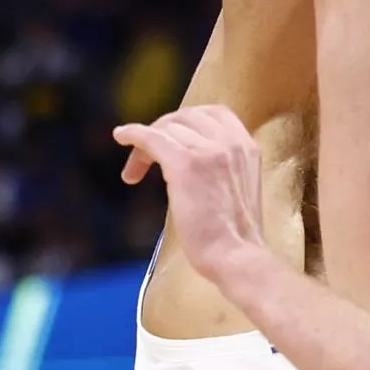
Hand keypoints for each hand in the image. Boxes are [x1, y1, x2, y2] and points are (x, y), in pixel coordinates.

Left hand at [115, 106, 271, 298]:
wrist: (235, 256)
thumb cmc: (233, 237)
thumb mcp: (238, 189)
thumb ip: (223, 168)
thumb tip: (193, 165)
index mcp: (247, 147)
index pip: (215, 113)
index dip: (188, 121)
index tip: (173, 137)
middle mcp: (230, 142)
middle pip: (186, 117)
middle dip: (164, 132)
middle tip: (147, 158)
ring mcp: (209, 150)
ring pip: (167, 128)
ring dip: (145, 145)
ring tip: (133, 171)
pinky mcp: (185, 163)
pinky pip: (152, 137)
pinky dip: (133, 134)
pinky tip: (121, 136)